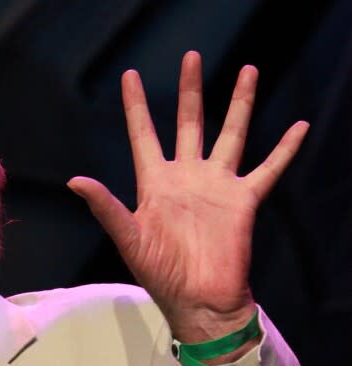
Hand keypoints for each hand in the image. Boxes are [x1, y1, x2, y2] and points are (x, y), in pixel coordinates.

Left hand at [68, 50, 308, 341]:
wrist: (199, 300)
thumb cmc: (160, 274)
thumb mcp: (129, 238)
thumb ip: (105, 207)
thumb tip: (74, 180)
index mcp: (155, 183)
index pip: (144, 134)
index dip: (137, 105)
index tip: (131, 76)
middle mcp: (186, 178)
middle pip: (189, 123)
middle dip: (190, 90)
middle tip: (190, 56)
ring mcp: (216, 186)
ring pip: (230, 134)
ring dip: (238, 103)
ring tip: (247, 70)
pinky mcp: (243, 200)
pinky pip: (268, 169)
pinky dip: (284, 149)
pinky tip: (299, 126)